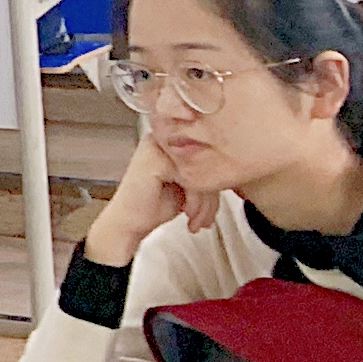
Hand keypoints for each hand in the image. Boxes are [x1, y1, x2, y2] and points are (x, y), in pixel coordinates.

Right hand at [84, 131, 217, 266]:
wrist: (127, 223)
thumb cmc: (153, 204)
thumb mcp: (187, 184)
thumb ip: (206, 169)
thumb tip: (235, 167)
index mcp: (170, 138)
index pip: (208, 153)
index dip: (215, 181)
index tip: (211, 207)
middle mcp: (163, 138)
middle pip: (207, 162)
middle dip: (210, 197)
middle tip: (205, 217)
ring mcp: (158, 147)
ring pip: (202, 172)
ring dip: (204, 203)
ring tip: (197, 219)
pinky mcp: (156, 161)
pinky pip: (192, 180)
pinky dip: (195, 202)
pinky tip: (188, 214)